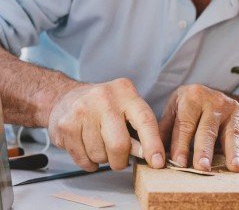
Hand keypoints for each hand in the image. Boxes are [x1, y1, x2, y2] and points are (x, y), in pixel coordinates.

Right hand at [48, 78, 164, 171]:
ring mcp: (82, 110)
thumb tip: (153, 157)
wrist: (66, 97)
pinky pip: (82, 159)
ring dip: (103, 160)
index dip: (153, 144)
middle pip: (119, 144)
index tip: (158, 162)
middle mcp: (104, 98)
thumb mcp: (126, 109)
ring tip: (101, 146)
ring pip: (99, 155)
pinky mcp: (65, 125)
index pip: (144, 120)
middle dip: (121, 161)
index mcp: (125, 91)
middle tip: (120, 161)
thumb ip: (140, 130)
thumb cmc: (104, 107)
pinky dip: (89, 162)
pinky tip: (88, 150)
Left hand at [158, 84, 238, 171]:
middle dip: (205, 150)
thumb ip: (164, 132)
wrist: (208, 94)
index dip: (181, 145)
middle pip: (208, 129)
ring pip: (232, 133)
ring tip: (234, 168)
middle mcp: (214, 100)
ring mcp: (232, 107)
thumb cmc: (186, 109)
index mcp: (192, 96)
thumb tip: (152, 156)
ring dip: (233, 152)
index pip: (185, 124)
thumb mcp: (173, 113)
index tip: (179, 163)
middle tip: (202, 168)